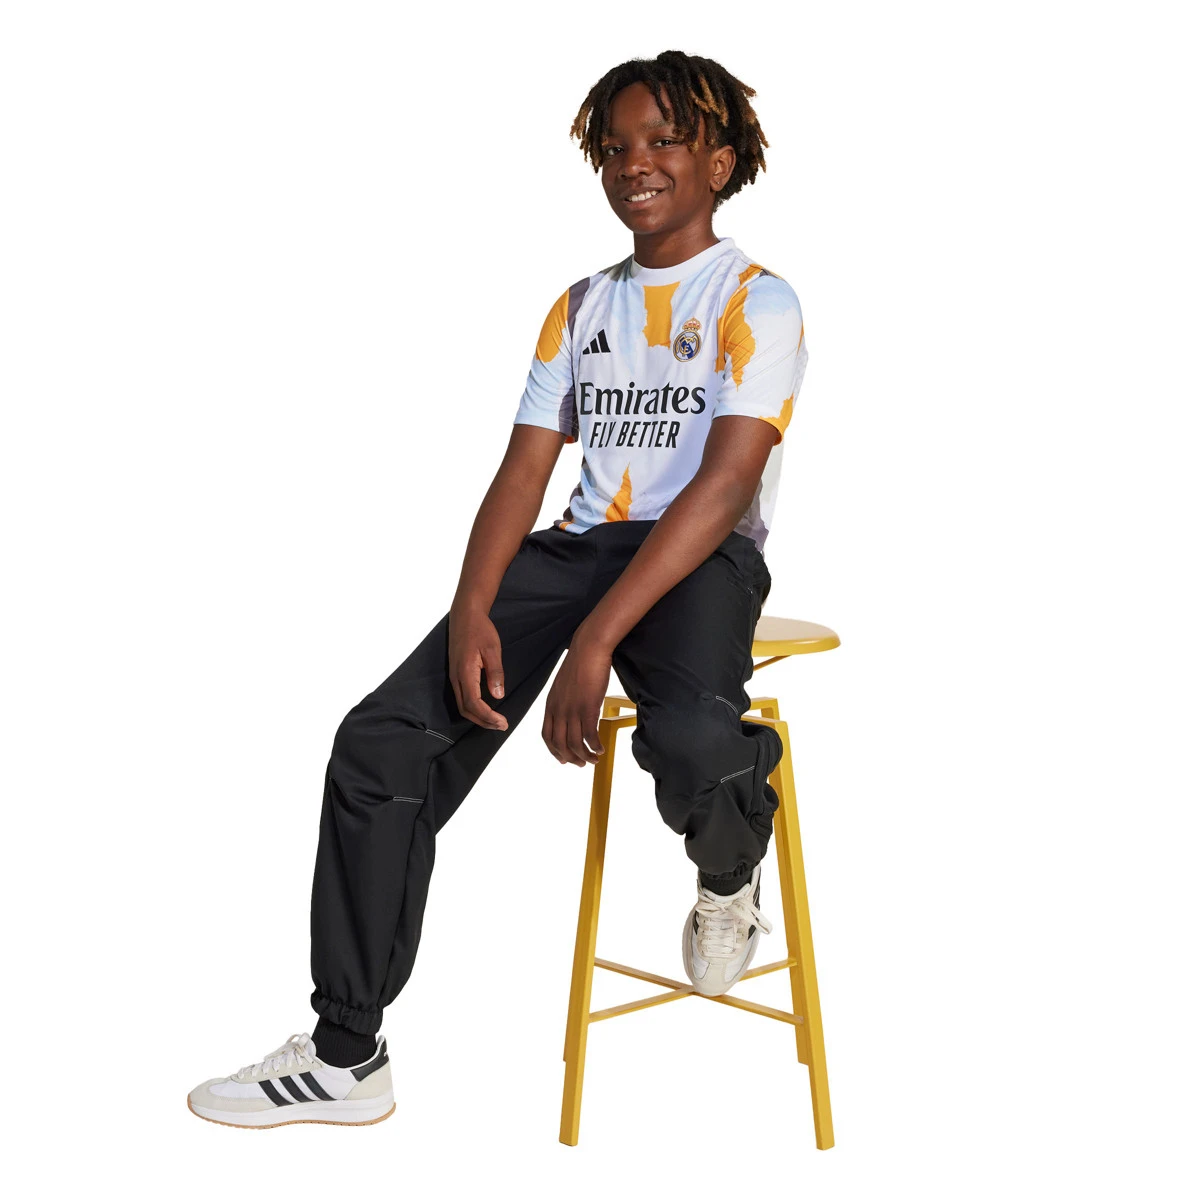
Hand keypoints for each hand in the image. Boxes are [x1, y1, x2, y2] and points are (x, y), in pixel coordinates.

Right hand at [448, 605, 507, 731]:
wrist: (465, 614)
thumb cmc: (479, 629)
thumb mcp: (492, 649)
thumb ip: (495, 673)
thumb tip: (498, 696)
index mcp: (465, 672)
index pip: (473, 704)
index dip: (488, 717)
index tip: (503, 722)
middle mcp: (456, 677)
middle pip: (466, 710)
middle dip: (483, 722)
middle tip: (502, 726)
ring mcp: (454, 676)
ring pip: (462, 706)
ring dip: (478, 717)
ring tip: (496, 721)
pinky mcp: (456, 674)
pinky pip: (462, 697)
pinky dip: (473, 709)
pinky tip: (486, 708)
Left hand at [541, 638, 611, 766]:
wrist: (588, 649)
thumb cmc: (579, 664)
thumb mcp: (564, 686)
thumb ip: (564, 701)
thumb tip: (571, 712)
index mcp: (551, 705)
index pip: (547, 736)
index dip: (554, 751)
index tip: (563, 759)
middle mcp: (559, 710)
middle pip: (560, 744)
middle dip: (570, 758)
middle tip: (581, 764)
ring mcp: (572, 710)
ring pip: (575, 743)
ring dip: (584, 756)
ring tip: (593, 760)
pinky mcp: (588, 708)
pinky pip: (590, 735)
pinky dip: (595, 746)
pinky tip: (601, 749)